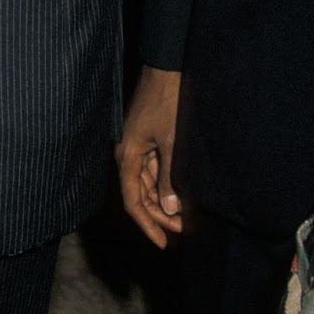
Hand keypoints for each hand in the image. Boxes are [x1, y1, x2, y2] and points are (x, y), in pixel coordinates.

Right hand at [115, 65, 182, 247]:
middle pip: (139, 195)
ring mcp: (138, 146)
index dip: (147, 225)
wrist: (166, 69)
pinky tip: (180, 194)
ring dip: (163, 202)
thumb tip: (169, 208)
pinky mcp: (147, 139)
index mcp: (127, 155)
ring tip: (185, 218)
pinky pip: (154, 170)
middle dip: (159, 216)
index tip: (164, 244)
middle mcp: (128, 153)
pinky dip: (166, 185)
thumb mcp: (172, 141)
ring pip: (147, 184)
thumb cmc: (167, 102)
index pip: (133, 201)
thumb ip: (169, 176)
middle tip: (182, 232)